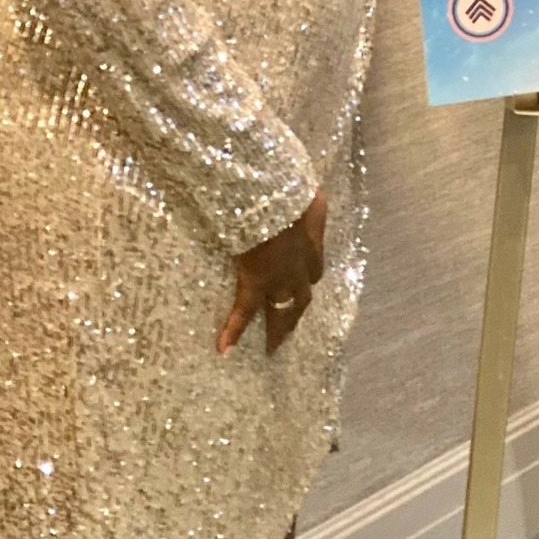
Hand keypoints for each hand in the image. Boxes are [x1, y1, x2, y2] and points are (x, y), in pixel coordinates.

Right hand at [218, 190, 327, 355]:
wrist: (272, 199)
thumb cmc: (287, 189)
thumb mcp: (307, 194)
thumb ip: (307, 199)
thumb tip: (311, 190)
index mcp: (311, 243)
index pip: (314, 269)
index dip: (308, 277)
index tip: (304, 283)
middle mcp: (300, 265)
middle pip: (302, 296)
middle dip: (296, 312)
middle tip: (289, 329)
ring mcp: (279, 277)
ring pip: (283, 309)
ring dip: (279, 328)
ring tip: (271, 347)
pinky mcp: (256, 282)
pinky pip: (244, 311)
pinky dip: (234, 330)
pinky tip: (223, 349)